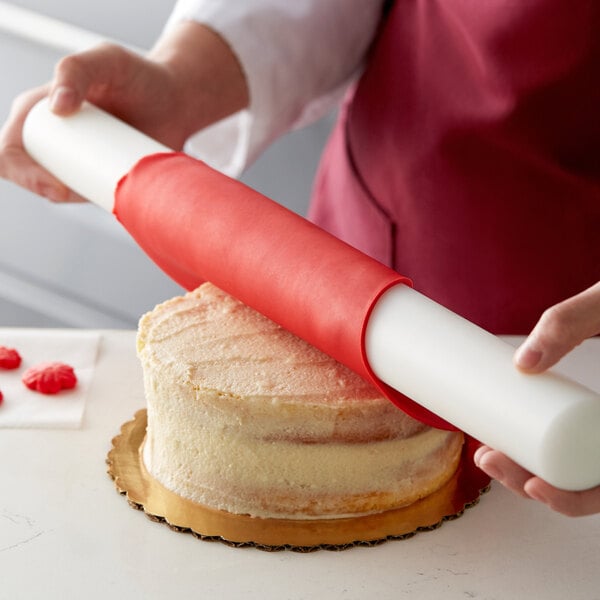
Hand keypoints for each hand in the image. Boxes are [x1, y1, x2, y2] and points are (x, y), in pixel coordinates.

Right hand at [0, 22, 247, 202]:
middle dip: (45, 191)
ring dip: (75, 201)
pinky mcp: (98, 176)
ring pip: (59, 193)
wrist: (175, 102)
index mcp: (37, 111)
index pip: (11, 149)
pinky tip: (113, 202)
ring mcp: (74, 161)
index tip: (56, 187)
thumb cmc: (140, 76)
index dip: (22, 173)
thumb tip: (57, 107)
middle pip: (29, 176)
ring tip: (106, 189)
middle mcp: (50, 139)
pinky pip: (89, 198)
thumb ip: (77, 69)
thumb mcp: (108, 60)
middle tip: (75, 194)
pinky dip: (97, 204)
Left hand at [475, 281, 599, 515]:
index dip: (573, 500)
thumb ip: (571, 321)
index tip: (532, 484)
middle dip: (532, 484)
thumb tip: (522, 362)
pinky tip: (504, 444)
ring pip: (570, 469)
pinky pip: (565, 445)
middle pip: (583, 482)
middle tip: (487, 459)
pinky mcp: (588, 412)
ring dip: (528, 473)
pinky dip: (535, 454)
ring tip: (485, 454)